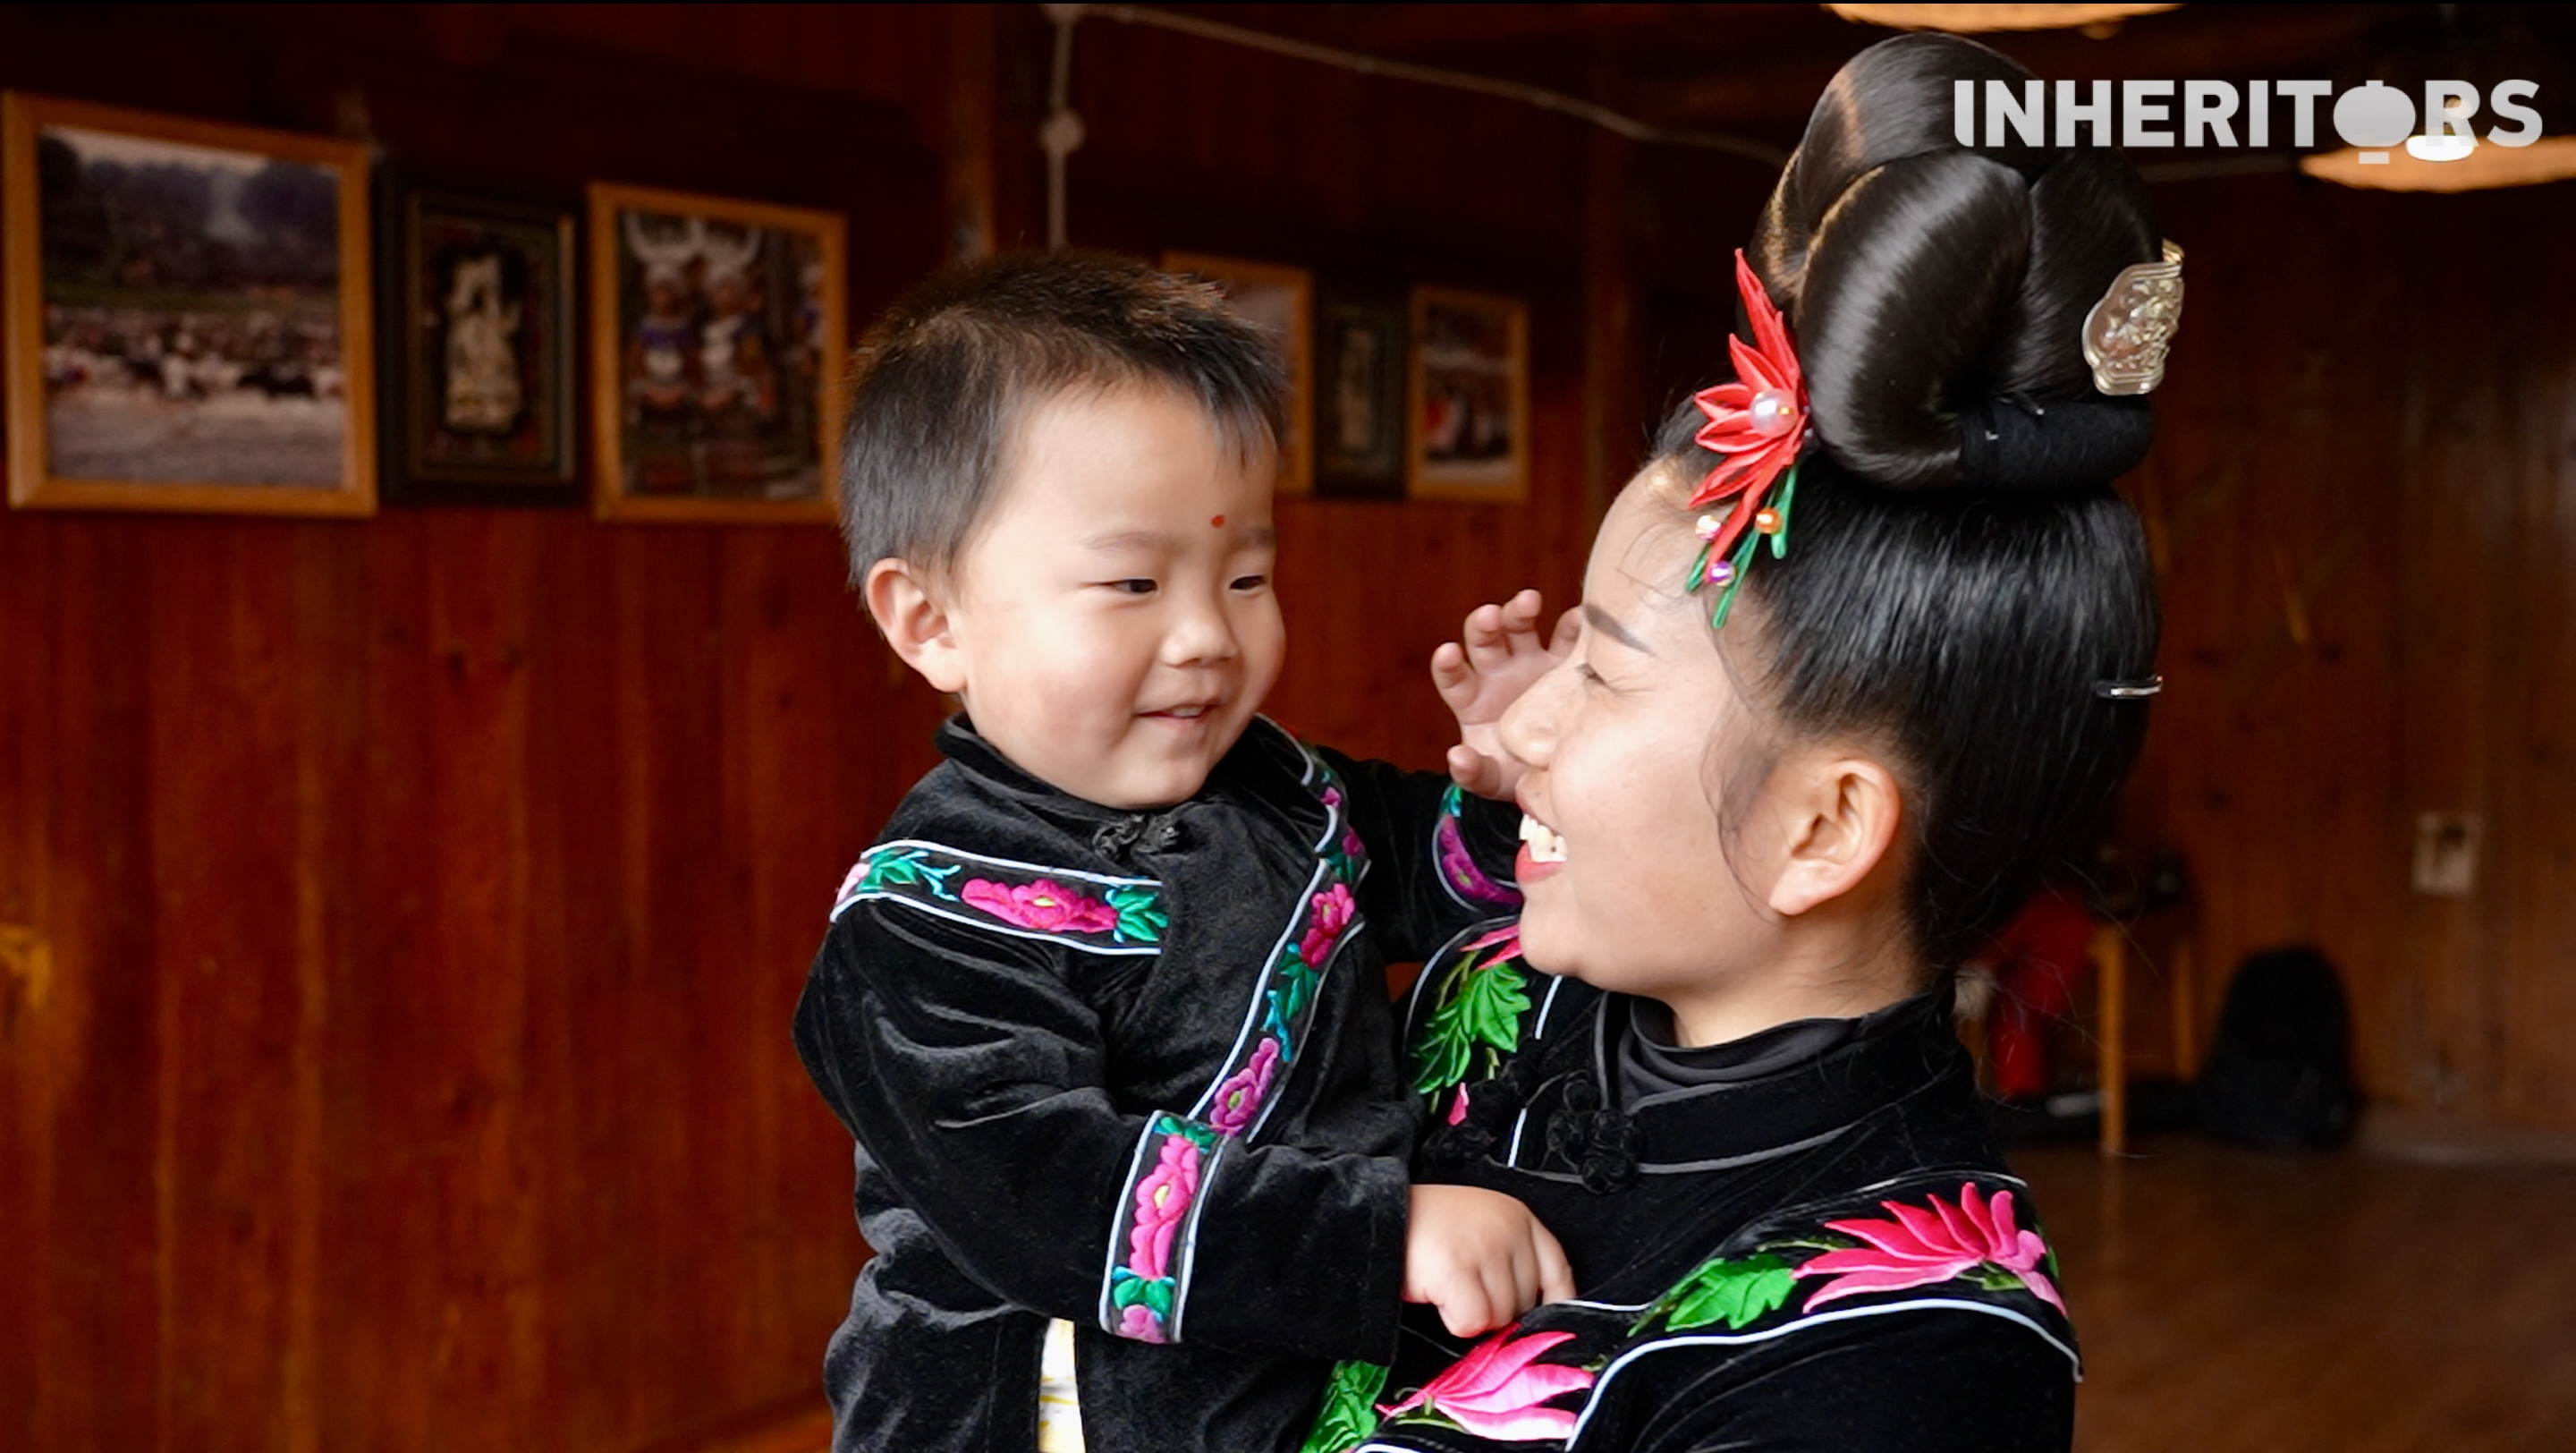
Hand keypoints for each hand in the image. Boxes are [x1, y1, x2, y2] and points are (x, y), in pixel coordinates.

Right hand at [1403, 1184, 1576, 1337]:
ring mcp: (1484, 1247)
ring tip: (1445, 1285)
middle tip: (1461, 1288)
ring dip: (1470, 1315)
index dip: (1556, 1305)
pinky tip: (1436, 1293)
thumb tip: (1529, 1319)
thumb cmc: (1426, 1229)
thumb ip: (1510, 1262)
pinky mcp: (1457, 1268)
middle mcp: (1508, 1228)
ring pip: (1499, 1318)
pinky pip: (1471, 1322)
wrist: (1374, 1215)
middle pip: (1525, 1304)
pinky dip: (1451, 1319)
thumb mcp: (1480, 1231)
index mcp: (1518, 1217)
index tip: (1546, 1325)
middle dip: (1494, 1308)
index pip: (1558, 1271)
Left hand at [1432, 590, 1578, 801]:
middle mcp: (1498, 673)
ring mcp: (1531, 663)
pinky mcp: (1565, 663)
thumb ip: (1473, 772)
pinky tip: (1577, 616)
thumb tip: (1458, 757)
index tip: (1447, 653)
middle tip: (1490, 616)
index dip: (1448, 664)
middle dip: (1484, 625)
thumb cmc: (1515, 775)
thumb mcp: (1492, 780)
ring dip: (1519, 611)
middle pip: (1484, 640)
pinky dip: (1571, 623)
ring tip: (1528, 602)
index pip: (1453, 676)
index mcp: (1473, 699)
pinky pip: (1567, 637)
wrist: (1559, 773)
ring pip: (1520, 627)